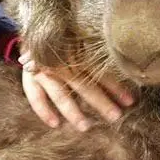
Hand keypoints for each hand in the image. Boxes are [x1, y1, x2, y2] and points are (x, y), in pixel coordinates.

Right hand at [19, 52, 134, 130]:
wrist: (32, 33)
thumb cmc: (62, 41)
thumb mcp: (79, 42)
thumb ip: (94, 56)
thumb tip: (125, 69)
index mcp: (76, 53)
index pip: (99, 72)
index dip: (115, 87)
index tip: (130, 101)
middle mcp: (61, 63)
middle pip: (83, 85)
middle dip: (100, 102)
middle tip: (116, 116)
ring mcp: (44, 71)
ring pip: (60, 94)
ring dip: (73, 111)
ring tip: (85, 126)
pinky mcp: (30, 78)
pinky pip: (35, 97)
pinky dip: (44, 111)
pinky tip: (56, 124)